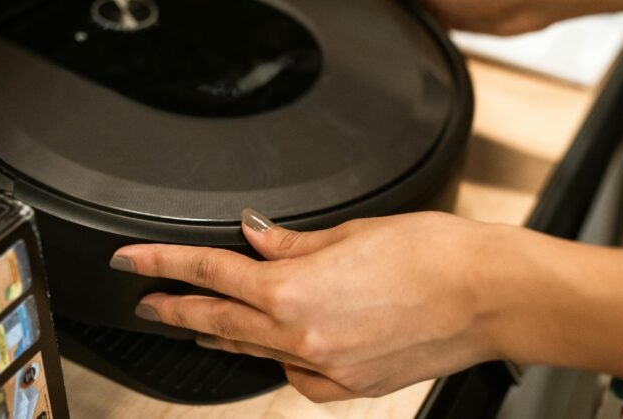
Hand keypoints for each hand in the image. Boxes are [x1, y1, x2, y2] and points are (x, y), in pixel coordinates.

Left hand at [110, 211, 506, 401]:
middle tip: (148, 301)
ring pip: (256, 351)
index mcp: (296, 291)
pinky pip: (296, 376)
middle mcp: (303, 338)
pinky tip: (277, 346)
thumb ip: (293, 245)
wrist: (488, 295)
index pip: (211, 272)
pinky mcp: (351, 388)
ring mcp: (326, 370)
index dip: (164, 264)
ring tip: (200, 321)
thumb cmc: (434, 254)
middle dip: (178, 307)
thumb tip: (256, 240)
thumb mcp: (353, 233)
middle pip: (220, 320)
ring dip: (224, 334)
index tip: (133, 261)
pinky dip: (278, 357)